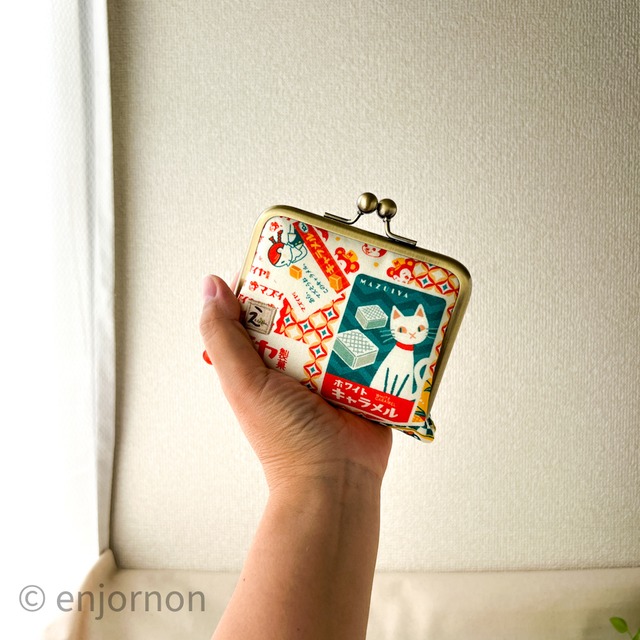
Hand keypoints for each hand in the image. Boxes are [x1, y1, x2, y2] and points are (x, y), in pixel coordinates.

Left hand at [199, 275, 392, 491]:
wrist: (335, 481)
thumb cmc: (284, 438)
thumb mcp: (243, 384)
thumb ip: (223, 337)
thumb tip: (210, 286)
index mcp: (265, 359)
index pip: (264, 308)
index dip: (273, 280)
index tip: (290, 252)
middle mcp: (297, 362)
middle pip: (308, 312)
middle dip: (321, 287)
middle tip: (338, 257)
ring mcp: (333, 370)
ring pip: (342, 326)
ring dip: (353, 306)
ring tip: (368, 274)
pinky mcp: (365, 379)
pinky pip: (372, 348)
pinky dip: (379, 331)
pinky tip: (390, 307)